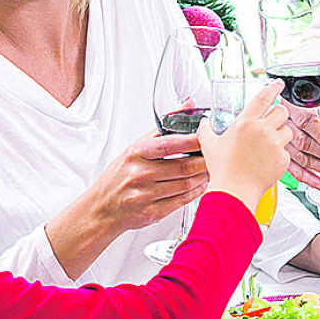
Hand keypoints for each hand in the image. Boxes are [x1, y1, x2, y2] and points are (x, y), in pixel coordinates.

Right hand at [82, 129, 214, 234]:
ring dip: (203, 177)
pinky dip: (196, 192)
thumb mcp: (135, 148)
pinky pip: (181, 201)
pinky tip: (201, 185)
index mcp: (136, 153)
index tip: (208, 136)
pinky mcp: (152, 212)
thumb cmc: (120, 176)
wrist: (102, 207)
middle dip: (205, 161)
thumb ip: (163, 127)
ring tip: (212, 170)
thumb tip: (187, 105)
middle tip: (217, 156)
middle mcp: (140, 174)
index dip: (193, 140)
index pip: (170, 144)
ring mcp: (145, 195)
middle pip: (183, 166)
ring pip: (185, 184)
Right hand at [199, 80, 292, 213]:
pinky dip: (280, 154)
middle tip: (272, 122)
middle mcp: (262, 130)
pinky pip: (287, 151)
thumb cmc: (223, 170)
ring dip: (281, 134)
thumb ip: (206, 130)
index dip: (273, 87)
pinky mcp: (283, 158)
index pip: (263, 97)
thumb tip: (204, 123)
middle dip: (279, 114)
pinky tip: (268, 160)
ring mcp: (275, 144)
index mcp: (245, 122)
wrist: (234, 191)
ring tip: (268, 145)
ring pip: (288, 130)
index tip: (279, 84)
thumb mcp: (209, 145)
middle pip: (282, 111)